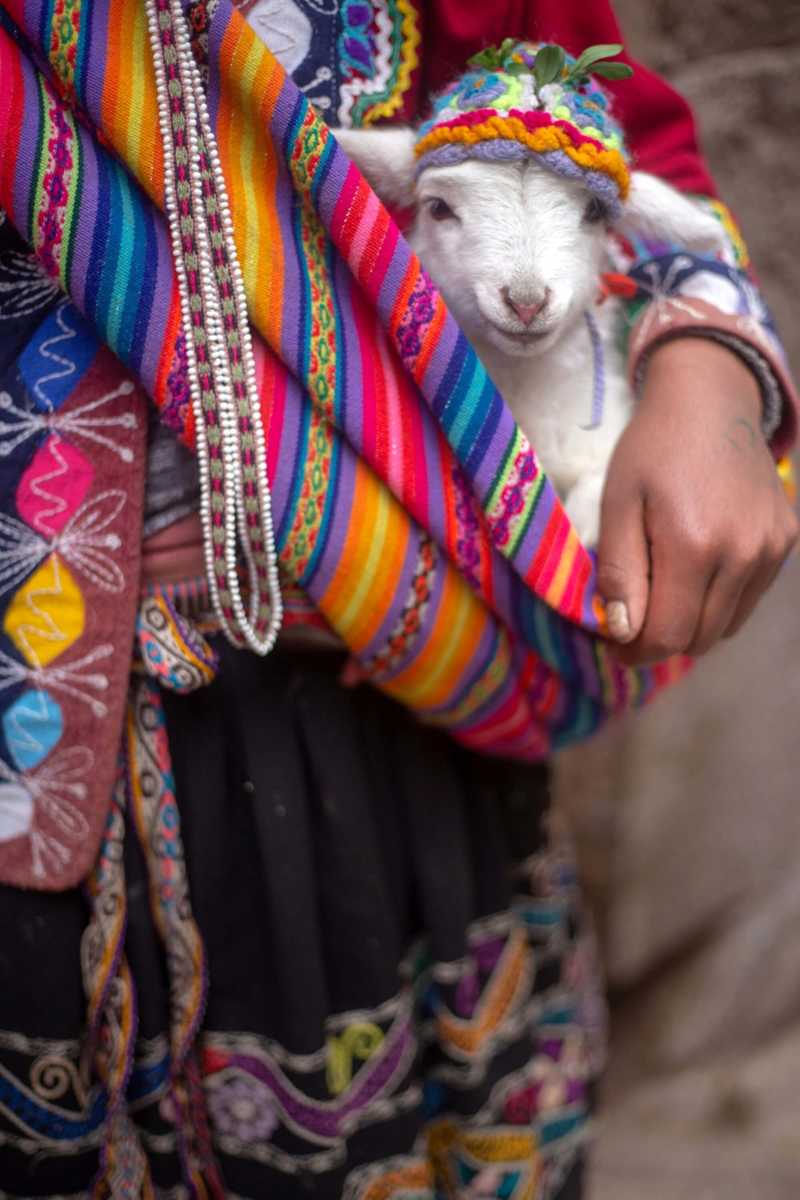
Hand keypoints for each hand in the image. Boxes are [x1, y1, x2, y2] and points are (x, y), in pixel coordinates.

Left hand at [597, 338, 798, 663]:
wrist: (712, 399)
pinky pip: (748, 597)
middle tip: (631, 624)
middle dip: (660, 641)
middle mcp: (743, 554)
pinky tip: (695, 571)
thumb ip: (620, 571)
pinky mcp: (785, 541)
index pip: (668, 636)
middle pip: (699, 639)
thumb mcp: (619, 504)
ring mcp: (771, 550)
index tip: (614, 646)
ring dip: (691, 624)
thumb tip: (623, 631)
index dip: (636, 652)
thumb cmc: (652, 449)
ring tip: (661, 594)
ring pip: (727, 625)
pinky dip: (719, 601)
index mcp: (695, 545)